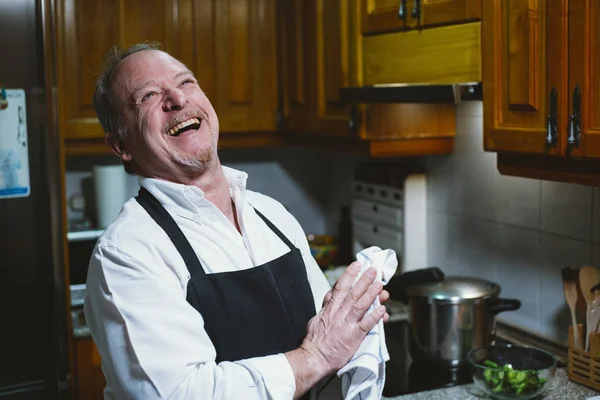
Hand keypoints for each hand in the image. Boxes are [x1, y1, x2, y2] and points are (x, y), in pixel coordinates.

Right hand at [286, 261, 384, 397]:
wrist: (314, 358)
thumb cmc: (315, 341)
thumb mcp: (316, 319)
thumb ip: (326, 307)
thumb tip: (330, 297)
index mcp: (329, 309)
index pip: (340, 287)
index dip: (349, 275)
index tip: (357, 265)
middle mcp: (338, 314)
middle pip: (353, 293)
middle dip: (364, 280)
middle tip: (373, 271)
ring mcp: (346, 325)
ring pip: (360, 305)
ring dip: (371, 294)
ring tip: (380, 285)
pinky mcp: (353, 337)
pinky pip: (365, 325)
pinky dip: (374, 317)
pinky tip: (382, 310)